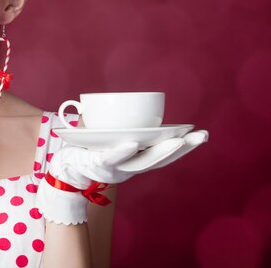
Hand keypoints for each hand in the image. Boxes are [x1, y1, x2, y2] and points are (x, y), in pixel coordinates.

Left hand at [36, 130, 208, 224]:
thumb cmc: (90, 149)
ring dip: (160, 151)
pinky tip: (132, 143)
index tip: (204, 134)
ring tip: (177, 140)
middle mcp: (132, 167)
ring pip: (143, 161)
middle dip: (184, 147)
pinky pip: (112, 158)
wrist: (66, 170)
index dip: (186, 145)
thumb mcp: (110, 135)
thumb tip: (134, 101)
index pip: (166, 153)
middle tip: (201, 136)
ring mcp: (118, 168)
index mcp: (138, 159)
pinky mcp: (99, 165)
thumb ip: (123, 122)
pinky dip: (122, 152)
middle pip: (162, 158)